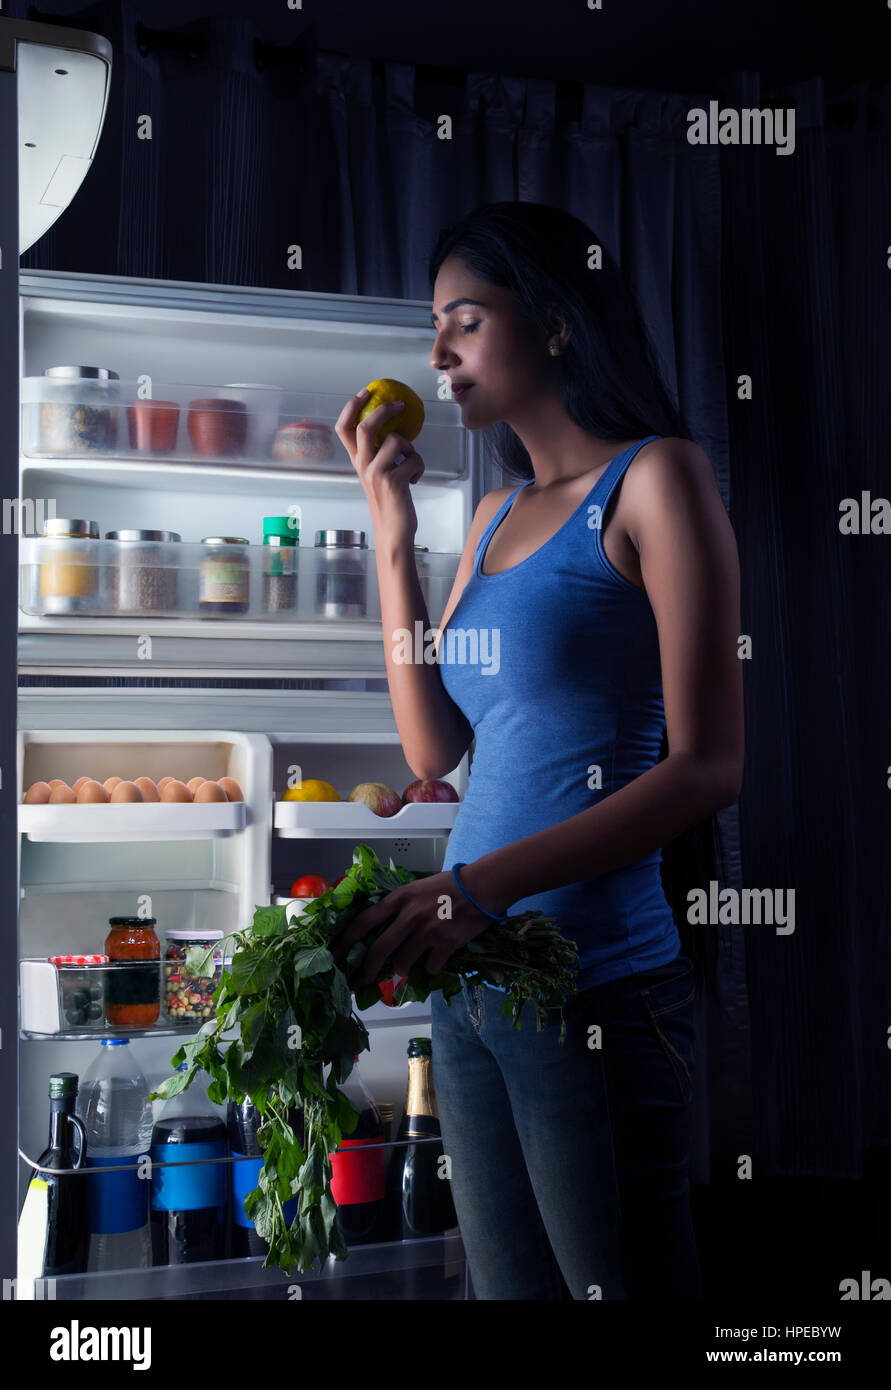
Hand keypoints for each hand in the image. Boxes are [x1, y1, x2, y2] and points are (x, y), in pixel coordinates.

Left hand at [333, 869, 505, 984]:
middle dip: (369, 968)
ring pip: (403, 962)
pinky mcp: (445, 945)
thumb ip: (400, 906)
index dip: (347, 939)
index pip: (364, 921)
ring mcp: (427, 931)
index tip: (337, 952)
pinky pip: (430, 968)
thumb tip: (384, 927)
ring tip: (406, 966)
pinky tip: (435, 960)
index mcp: (399, 898)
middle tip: (365, 977)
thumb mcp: (417, 888)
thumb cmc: (450, 885)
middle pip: (379, 949)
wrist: (481, 887)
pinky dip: (430, 968)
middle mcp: (409, 916)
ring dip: (402, 968)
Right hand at [334, 387, 425, 550]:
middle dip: (383, 410)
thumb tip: (395, 431)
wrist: (393, 532)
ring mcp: (376, 473)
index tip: (366, 392)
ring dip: (410, 447)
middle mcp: (363, 466)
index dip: (352, 407)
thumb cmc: (390, 503)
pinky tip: (415, 480)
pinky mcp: (393, 481)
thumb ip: (380, 455)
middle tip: (399, 405)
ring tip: (410, 464)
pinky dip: (419, 466)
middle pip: (365, 426)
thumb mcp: (379, 476)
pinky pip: (413, 458)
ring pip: (395, 440)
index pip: (344, 429)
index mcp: (358, 462)